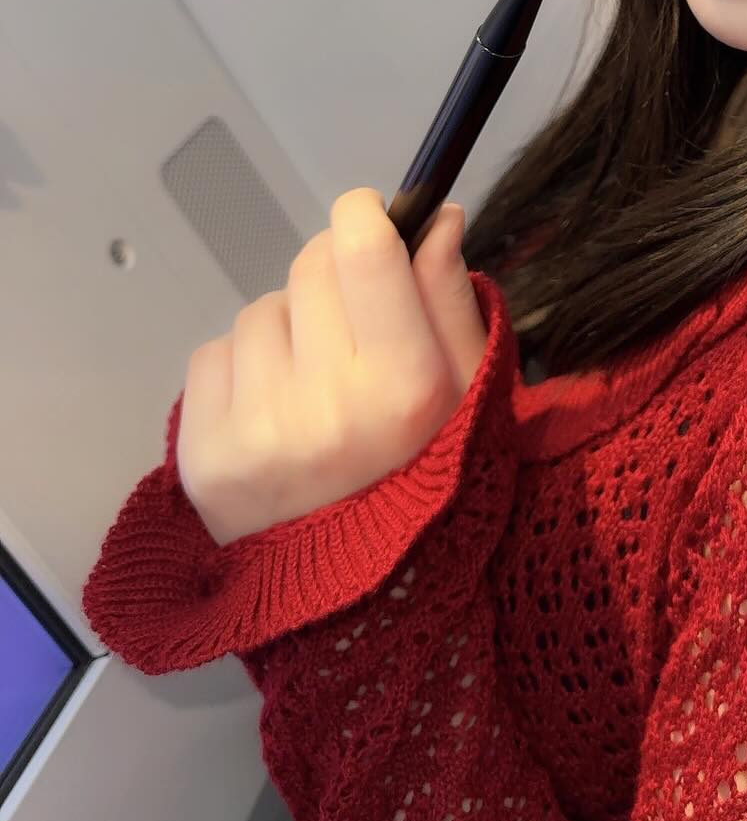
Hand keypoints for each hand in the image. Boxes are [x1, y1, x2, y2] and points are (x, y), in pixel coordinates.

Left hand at [177, 189, 487, 547]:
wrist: (362, 604)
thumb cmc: (431, 477)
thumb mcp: (470, 391)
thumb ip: (450, 299)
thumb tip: (436, 217)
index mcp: (405, 387)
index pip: (360, 250)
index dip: (363, 216)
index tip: (369, 224)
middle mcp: (327, 408)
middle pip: (310, 267)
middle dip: (333, 275)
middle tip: (352, 323)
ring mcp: (257, 435)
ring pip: (261, 311)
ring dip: (288, 330)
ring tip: (314, 387)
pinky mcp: (202, 460)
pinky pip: (213, 356)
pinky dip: (243, 372)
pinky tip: (274, 415)